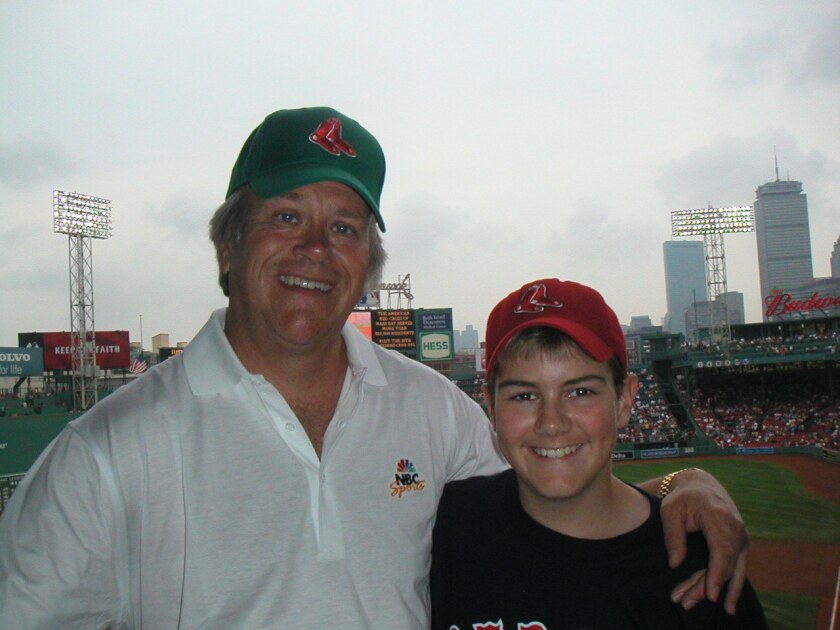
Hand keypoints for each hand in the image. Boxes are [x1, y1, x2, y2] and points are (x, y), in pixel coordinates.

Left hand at [659, 468, 748, 613]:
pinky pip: (739, 568)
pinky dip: (732, 586)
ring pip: (733, 570)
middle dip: (707, 587)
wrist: (702, 485)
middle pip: (725, 565)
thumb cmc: (683, 497)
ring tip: (702, 607)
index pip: (721, 551)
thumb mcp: (670, 510)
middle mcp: (736, 528)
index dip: (716, 574)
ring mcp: (742, 537)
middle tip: (685, 602)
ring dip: (718, 591)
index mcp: (718, 516)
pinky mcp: (741, 544)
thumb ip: (672, 535)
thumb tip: (675, 564)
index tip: (709, 595)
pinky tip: (728, 605)